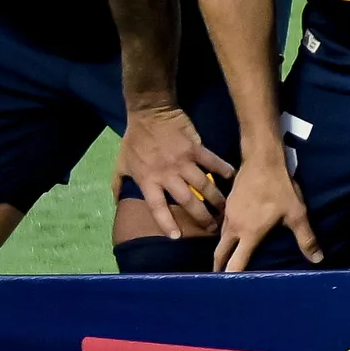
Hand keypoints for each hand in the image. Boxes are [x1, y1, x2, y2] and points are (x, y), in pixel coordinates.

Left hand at [115, 104, 233, 240]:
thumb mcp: (120, 164)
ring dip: (216, 199)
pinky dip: (223, 170)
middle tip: (213, 228)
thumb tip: (117, 204)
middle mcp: (167, 174)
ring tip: (225, 210)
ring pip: (203, 185)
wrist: (149, 112)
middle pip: (187, 200)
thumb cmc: (134, 140)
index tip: (177, 237)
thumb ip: (118, 185)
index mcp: (148, 180)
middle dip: (202, 216)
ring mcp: (183, 161)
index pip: (157, 207)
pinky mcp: (196, 148)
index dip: (167, 223)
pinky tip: (233, 179)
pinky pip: (212, 162)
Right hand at [212, 144, 319, 271]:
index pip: (235, 262)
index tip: (229, 290)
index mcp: (248, 234)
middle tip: (220, 283)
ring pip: (220, 240)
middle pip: (220, 254)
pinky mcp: (227, 205)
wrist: (261, 160)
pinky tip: (232, 239)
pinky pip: (222, 227)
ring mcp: (227, 215)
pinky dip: (224, 238)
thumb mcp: (296, 213)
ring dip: (221, 253)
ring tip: (225, 264)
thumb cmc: (279, 188)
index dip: (231, 277)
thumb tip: (317, 259)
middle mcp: (233, 227)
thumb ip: (306, 238)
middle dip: (219, 269)